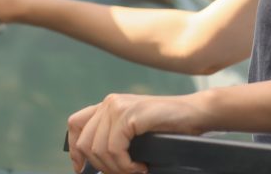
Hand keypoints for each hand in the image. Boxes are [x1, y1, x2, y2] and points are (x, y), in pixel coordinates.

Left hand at [67, 93, 207, 173]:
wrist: (194, 113)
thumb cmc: (168, 126)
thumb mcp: (134, 130)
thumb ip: (114, 136)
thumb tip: (92, 163)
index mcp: (108, 105)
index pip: (75, 125)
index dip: (75, 150)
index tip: (83, 169)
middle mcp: (109, 103)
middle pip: (85, 143)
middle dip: (100, 166)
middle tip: (123, 173)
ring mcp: (118, 106)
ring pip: (98, 149)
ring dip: (117, 168)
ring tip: (134, 171)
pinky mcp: (130, 114)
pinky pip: (114, 149)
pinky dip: (126, 165)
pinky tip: (140, 167)